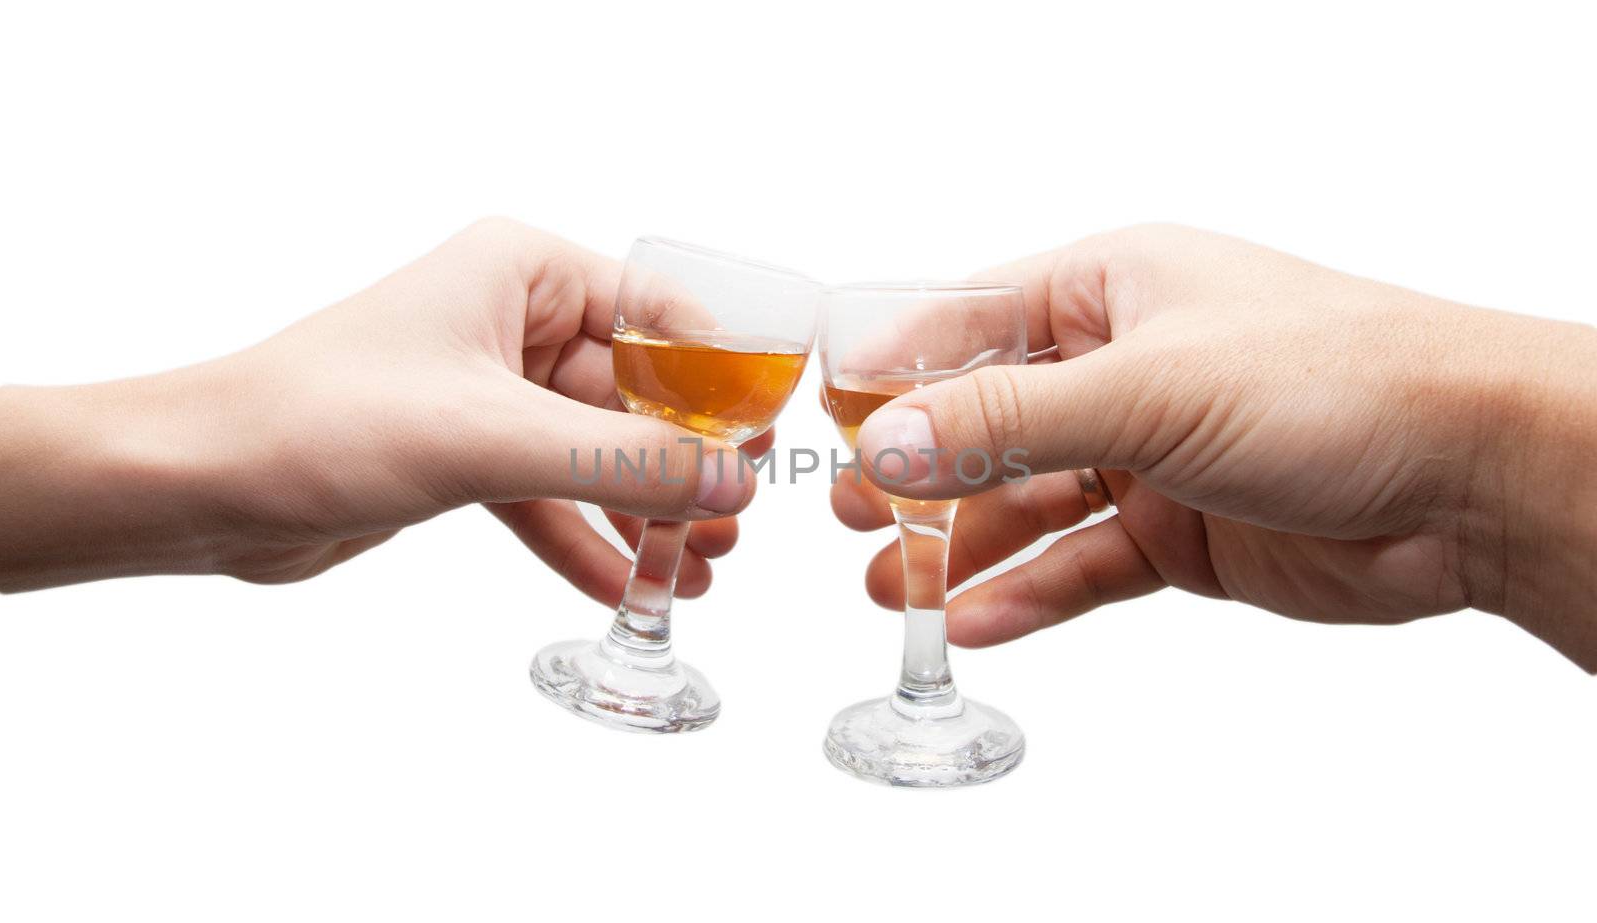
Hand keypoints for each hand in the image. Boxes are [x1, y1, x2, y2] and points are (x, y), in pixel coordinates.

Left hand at [0, 219, 760, 596]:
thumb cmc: (319, 420)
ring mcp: (490, 391)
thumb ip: (621, 460)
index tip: (769, 440)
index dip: (723, 379)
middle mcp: (513, 322)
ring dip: (645, 509)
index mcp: (523, 272)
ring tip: (700, 568)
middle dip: (685, 463)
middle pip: (637, 393)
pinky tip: (629, 587)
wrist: (202, 483)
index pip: (661, 315)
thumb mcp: (490, 438)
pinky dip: (588, 539)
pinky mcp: (465, 454)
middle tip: (733, 522)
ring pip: (597, 451)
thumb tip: (733, 482)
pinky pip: (551, 494)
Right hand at [833, 225, 1596, 668]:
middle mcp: (1122, 367)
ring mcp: (1150, 454)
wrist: (1468, 475)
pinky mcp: (1180, 532)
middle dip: (917, 472)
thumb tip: (888, 443)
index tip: (823, 421)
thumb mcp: (1148, 387)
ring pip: (1028, 502)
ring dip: (959, 546)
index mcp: (1109, 290)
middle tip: (849, 517)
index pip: (968, 323)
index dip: (892, 373)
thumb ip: (1008, 422)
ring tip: (890, 589)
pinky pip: (1082, 564)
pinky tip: (973, 622)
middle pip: (988, 422)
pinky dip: (1028, 593)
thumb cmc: (1335, 379)